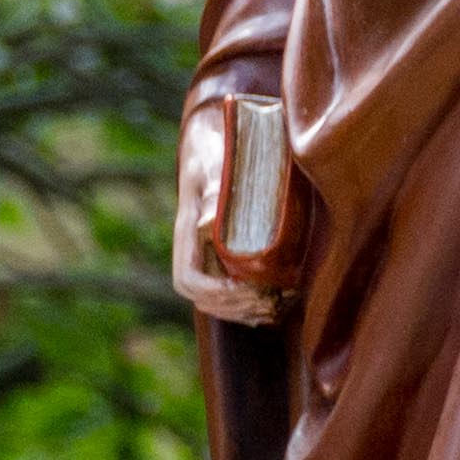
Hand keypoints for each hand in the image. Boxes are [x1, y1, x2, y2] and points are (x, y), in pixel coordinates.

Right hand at [172, 149, 277, 326]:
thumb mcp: (213, 170)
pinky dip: (249, 305)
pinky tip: (272, 306)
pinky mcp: (224, 257)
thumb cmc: (217, 156)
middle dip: (234, 307)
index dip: (214, 293)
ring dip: (243, 312)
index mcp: (186, 234)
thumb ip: (211, 196)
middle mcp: (193, 250)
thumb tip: (208, 225)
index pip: (187, 280)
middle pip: (202, 298)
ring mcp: (208, 256)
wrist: (217, 147)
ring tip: (273, 309)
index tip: (245, 290)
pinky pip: (230, 293)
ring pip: (216, 301)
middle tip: (268, 304)